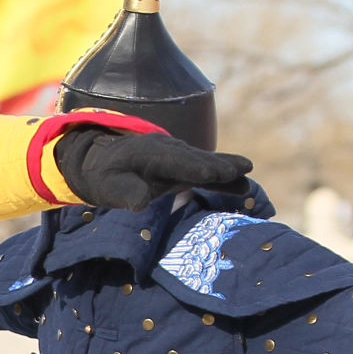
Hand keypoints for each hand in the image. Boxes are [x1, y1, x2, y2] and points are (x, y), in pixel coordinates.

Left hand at [54, 126, 251, 210]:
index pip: (174, 161)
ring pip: (204, 161)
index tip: (212, 172)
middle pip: (195, 159)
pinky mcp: (184, 166)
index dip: (193, 166)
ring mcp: (178, 156)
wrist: (105, 161)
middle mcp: (167, 150)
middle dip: (217, 164)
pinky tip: (244, 182)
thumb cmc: (105, 177)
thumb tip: (141, 202)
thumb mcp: (106, 187)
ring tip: (247, 171)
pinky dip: (223, 174)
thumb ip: (124, 192)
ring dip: (226, 167)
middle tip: (240, 169)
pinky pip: (205, 170)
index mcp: (149, 154)